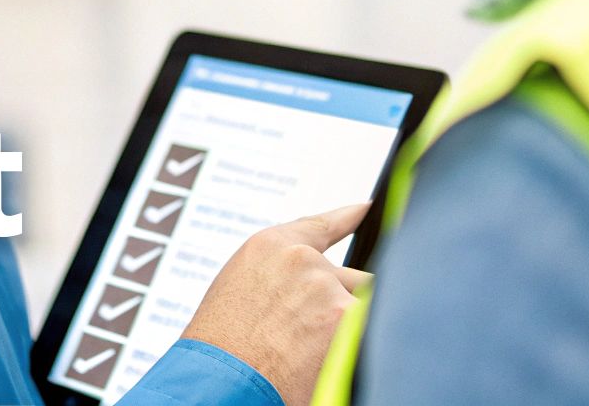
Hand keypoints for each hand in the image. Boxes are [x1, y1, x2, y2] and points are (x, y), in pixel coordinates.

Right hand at [181, 203, 370, 405]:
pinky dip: (359, 347)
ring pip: (363, 305)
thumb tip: (311, 292)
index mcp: (270, 247)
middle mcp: (301, 260)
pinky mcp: (346, 319)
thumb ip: (280, 281)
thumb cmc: (219, 347)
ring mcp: (326, 287)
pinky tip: (332, 361)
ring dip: (349, 327)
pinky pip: (370, 329)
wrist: (218, 380)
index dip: (347, 217)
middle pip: (350, 277)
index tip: (363, 209)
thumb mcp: (237, 294)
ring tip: (315, 354)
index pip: (320, 226)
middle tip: (316, 336)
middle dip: (341, 304)